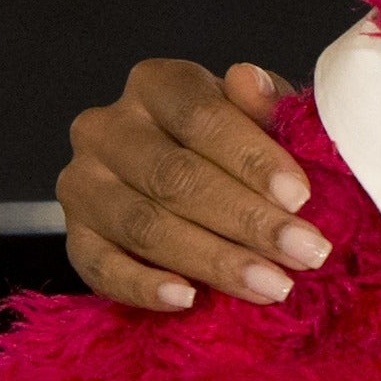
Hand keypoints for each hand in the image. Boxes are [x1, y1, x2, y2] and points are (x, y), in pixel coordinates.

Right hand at [57, 60, 326, 309]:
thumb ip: (263, 106)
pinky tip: (188, 300)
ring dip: (213, 260)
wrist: (187, 178)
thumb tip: (252, 80)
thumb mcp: (260, 116)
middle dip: (248, 220)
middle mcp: (107, 127)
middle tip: (306, 252)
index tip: (301, 197)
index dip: (253, 157)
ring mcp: (82, 182)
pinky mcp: (73, 234)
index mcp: (157, 84)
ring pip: (144, 224)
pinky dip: (143, 286)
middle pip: (175, 176)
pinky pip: (98, 266)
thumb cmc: (234, 141)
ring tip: (272, 285)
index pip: (202, 116)